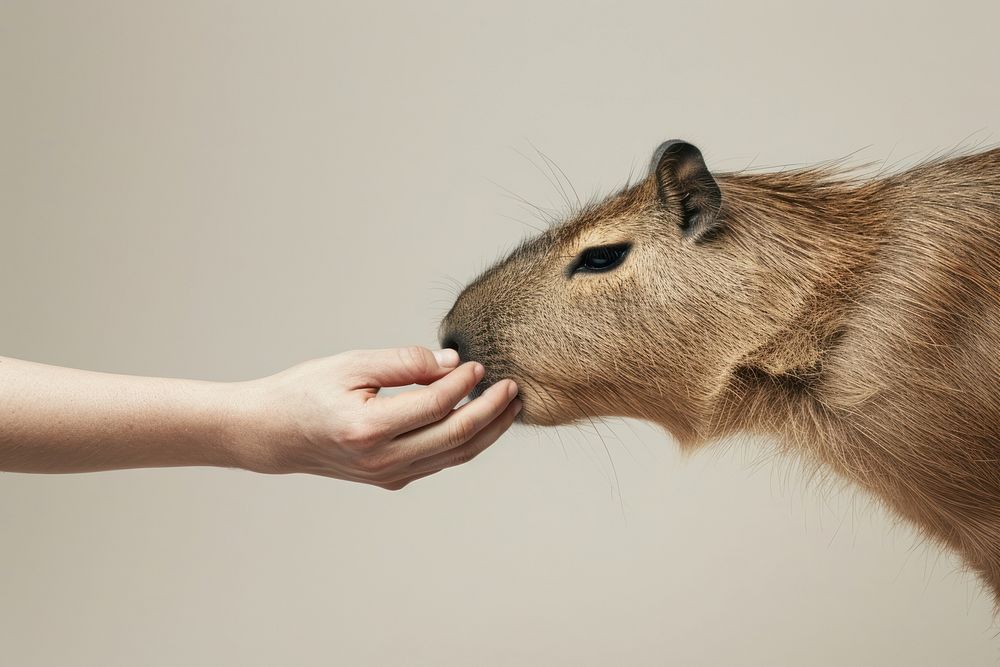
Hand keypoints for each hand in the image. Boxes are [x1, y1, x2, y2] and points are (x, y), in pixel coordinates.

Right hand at [229, 346, 520, 488]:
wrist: (272, 434)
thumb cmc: (307, 392)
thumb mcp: (351, 365)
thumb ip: (404, 363)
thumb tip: (452, 364)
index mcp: (368, 429)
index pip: (435, 405)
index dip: (463, 384)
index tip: (479, 364)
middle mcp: (381, 461)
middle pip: (455, 437)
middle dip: (491, 412)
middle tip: (513, 387)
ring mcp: (388, 475)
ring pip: (454, 455)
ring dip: (487, 431)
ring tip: (510, 405)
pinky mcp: (391, 480)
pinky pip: (440, 461)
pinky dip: (464, 441)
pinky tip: (479, 420)